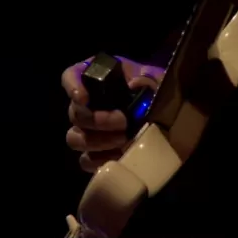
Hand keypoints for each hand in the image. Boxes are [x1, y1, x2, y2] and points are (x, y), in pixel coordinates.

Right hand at [62, 56, 164, 172]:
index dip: (72, 86)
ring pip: (75, 138)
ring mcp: (87, 131)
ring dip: (97, 141)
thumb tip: (136, 84)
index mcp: (96, 79)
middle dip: (97, 119)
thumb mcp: (155, 79)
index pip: (71, 76)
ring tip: (124, 140)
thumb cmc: (155, 92)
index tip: (84, 98)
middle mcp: (86, 104)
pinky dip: (100, 160)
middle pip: (75, 113)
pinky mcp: (94, 154)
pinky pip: (86, 160)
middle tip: (123, 122)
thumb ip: (147, 79)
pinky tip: (120, 156)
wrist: (167, 116)